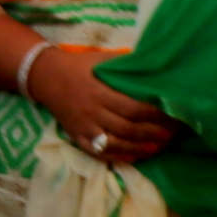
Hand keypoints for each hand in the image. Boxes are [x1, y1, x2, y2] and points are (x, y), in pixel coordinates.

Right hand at [35, 45, 176, 166]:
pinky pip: (99, 153)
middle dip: (152, 133)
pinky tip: (135, 156)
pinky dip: (119, 157)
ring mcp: (84, 128)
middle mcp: (92, 112)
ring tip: (158, 147)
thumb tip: (154, 65)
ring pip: (116, 143)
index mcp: (99, 92)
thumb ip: (126, 65)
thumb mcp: (102, 60)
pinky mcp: (77, 138)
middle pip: (127, 128)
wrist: (45, 77)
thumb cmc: (79, 65)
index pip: (132, 108)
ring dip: (139, 148)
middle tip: (171, 134)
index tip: (171, 115)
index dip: (154, 115)